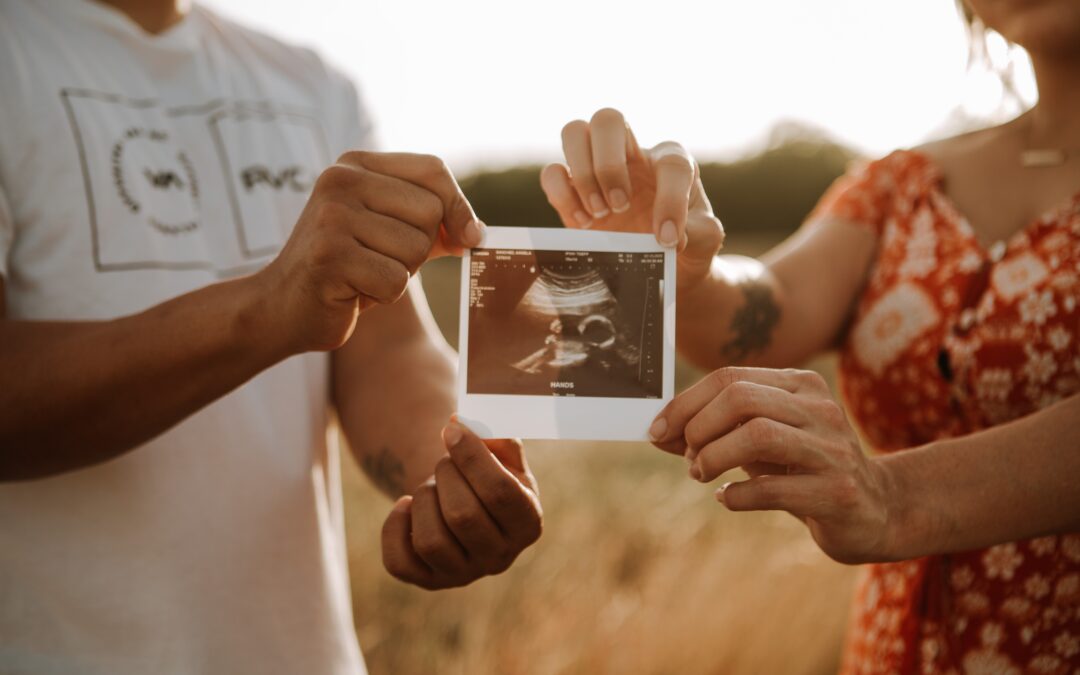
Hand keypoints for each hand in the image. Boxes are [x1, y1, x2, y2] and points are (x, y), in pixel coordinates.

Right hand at [255, 151, 482, 352]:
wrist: (281, 307)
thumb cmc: (345, 269)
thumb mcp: (388, 233)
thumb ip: (432, 223)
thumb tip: (476, 232)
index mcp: (355, 165)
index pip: (433, 170)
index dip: (459, 206)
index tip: (467, 238)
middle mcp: (340, 181)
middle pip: (431, 212)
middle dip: (420, 248)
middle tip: (379, 260)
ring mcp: (331, 217)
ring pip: (416, 248)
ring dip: (400, 274)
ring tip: (363, 274)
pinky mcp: (330, 256)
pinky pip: (395, 281)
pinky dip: (383, 296)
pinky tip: (353, 292)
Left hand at [380, 421, 542, 588]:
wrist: (463, 500)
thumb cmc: (485, 471)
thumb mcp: (501, 451)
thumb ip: (492, 432)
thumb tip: (458, 423)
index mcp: (528, 523)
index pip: (500, 493)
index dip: (471, 456)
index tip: (451, 430)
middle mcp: (501, 557)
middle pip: (463, 516)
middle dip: (445, 476)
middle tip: (445, 464)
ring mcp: (463, 575)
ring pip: (430, 542)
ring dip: (423, 499)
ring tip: (430, 487)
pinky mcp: (428, 581)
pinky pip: (399, 562)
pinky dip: (395, 527)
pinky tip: (406, 507)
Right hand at [540, 108, 723, 288]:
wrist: (661, 263)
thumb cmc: (685, 242)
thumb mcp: (705, 241)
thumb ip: (700, 234)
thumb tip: (673, 236)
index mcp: (671, 161)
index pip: (671, 163)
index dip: (670, 200)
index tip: (666, 239)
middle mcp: (632, 154)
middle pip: (607, 119)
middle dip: (608, 164)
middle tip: (619, 206)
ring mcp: (597, 168)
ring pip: (573, 132)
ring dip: (582, 174)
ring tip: (599, 214)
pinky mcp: (572, 190)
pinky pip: (552, 173)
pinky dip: (561, 195)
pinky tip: (583, 224)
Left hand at [648, 367, 894, 563]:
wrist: (874, 510)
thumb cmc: (802, 469)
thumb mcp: (757, 442)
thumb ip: (711, 433)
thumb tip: (657, 432)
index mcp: (801, 385)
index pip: (730, 376)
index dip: (684, 403)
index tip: (656, 431)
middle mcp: (820, 409)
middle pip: (740, 398)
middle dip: (699, 428)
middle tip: (689, 457)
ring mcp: (832, 449)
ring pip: (758, 435)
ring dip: (714, 457)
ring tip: (702, 474)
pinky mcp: (838, 492)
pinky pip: (773, 489)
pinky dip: (737, 494)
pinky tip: (728, 498)